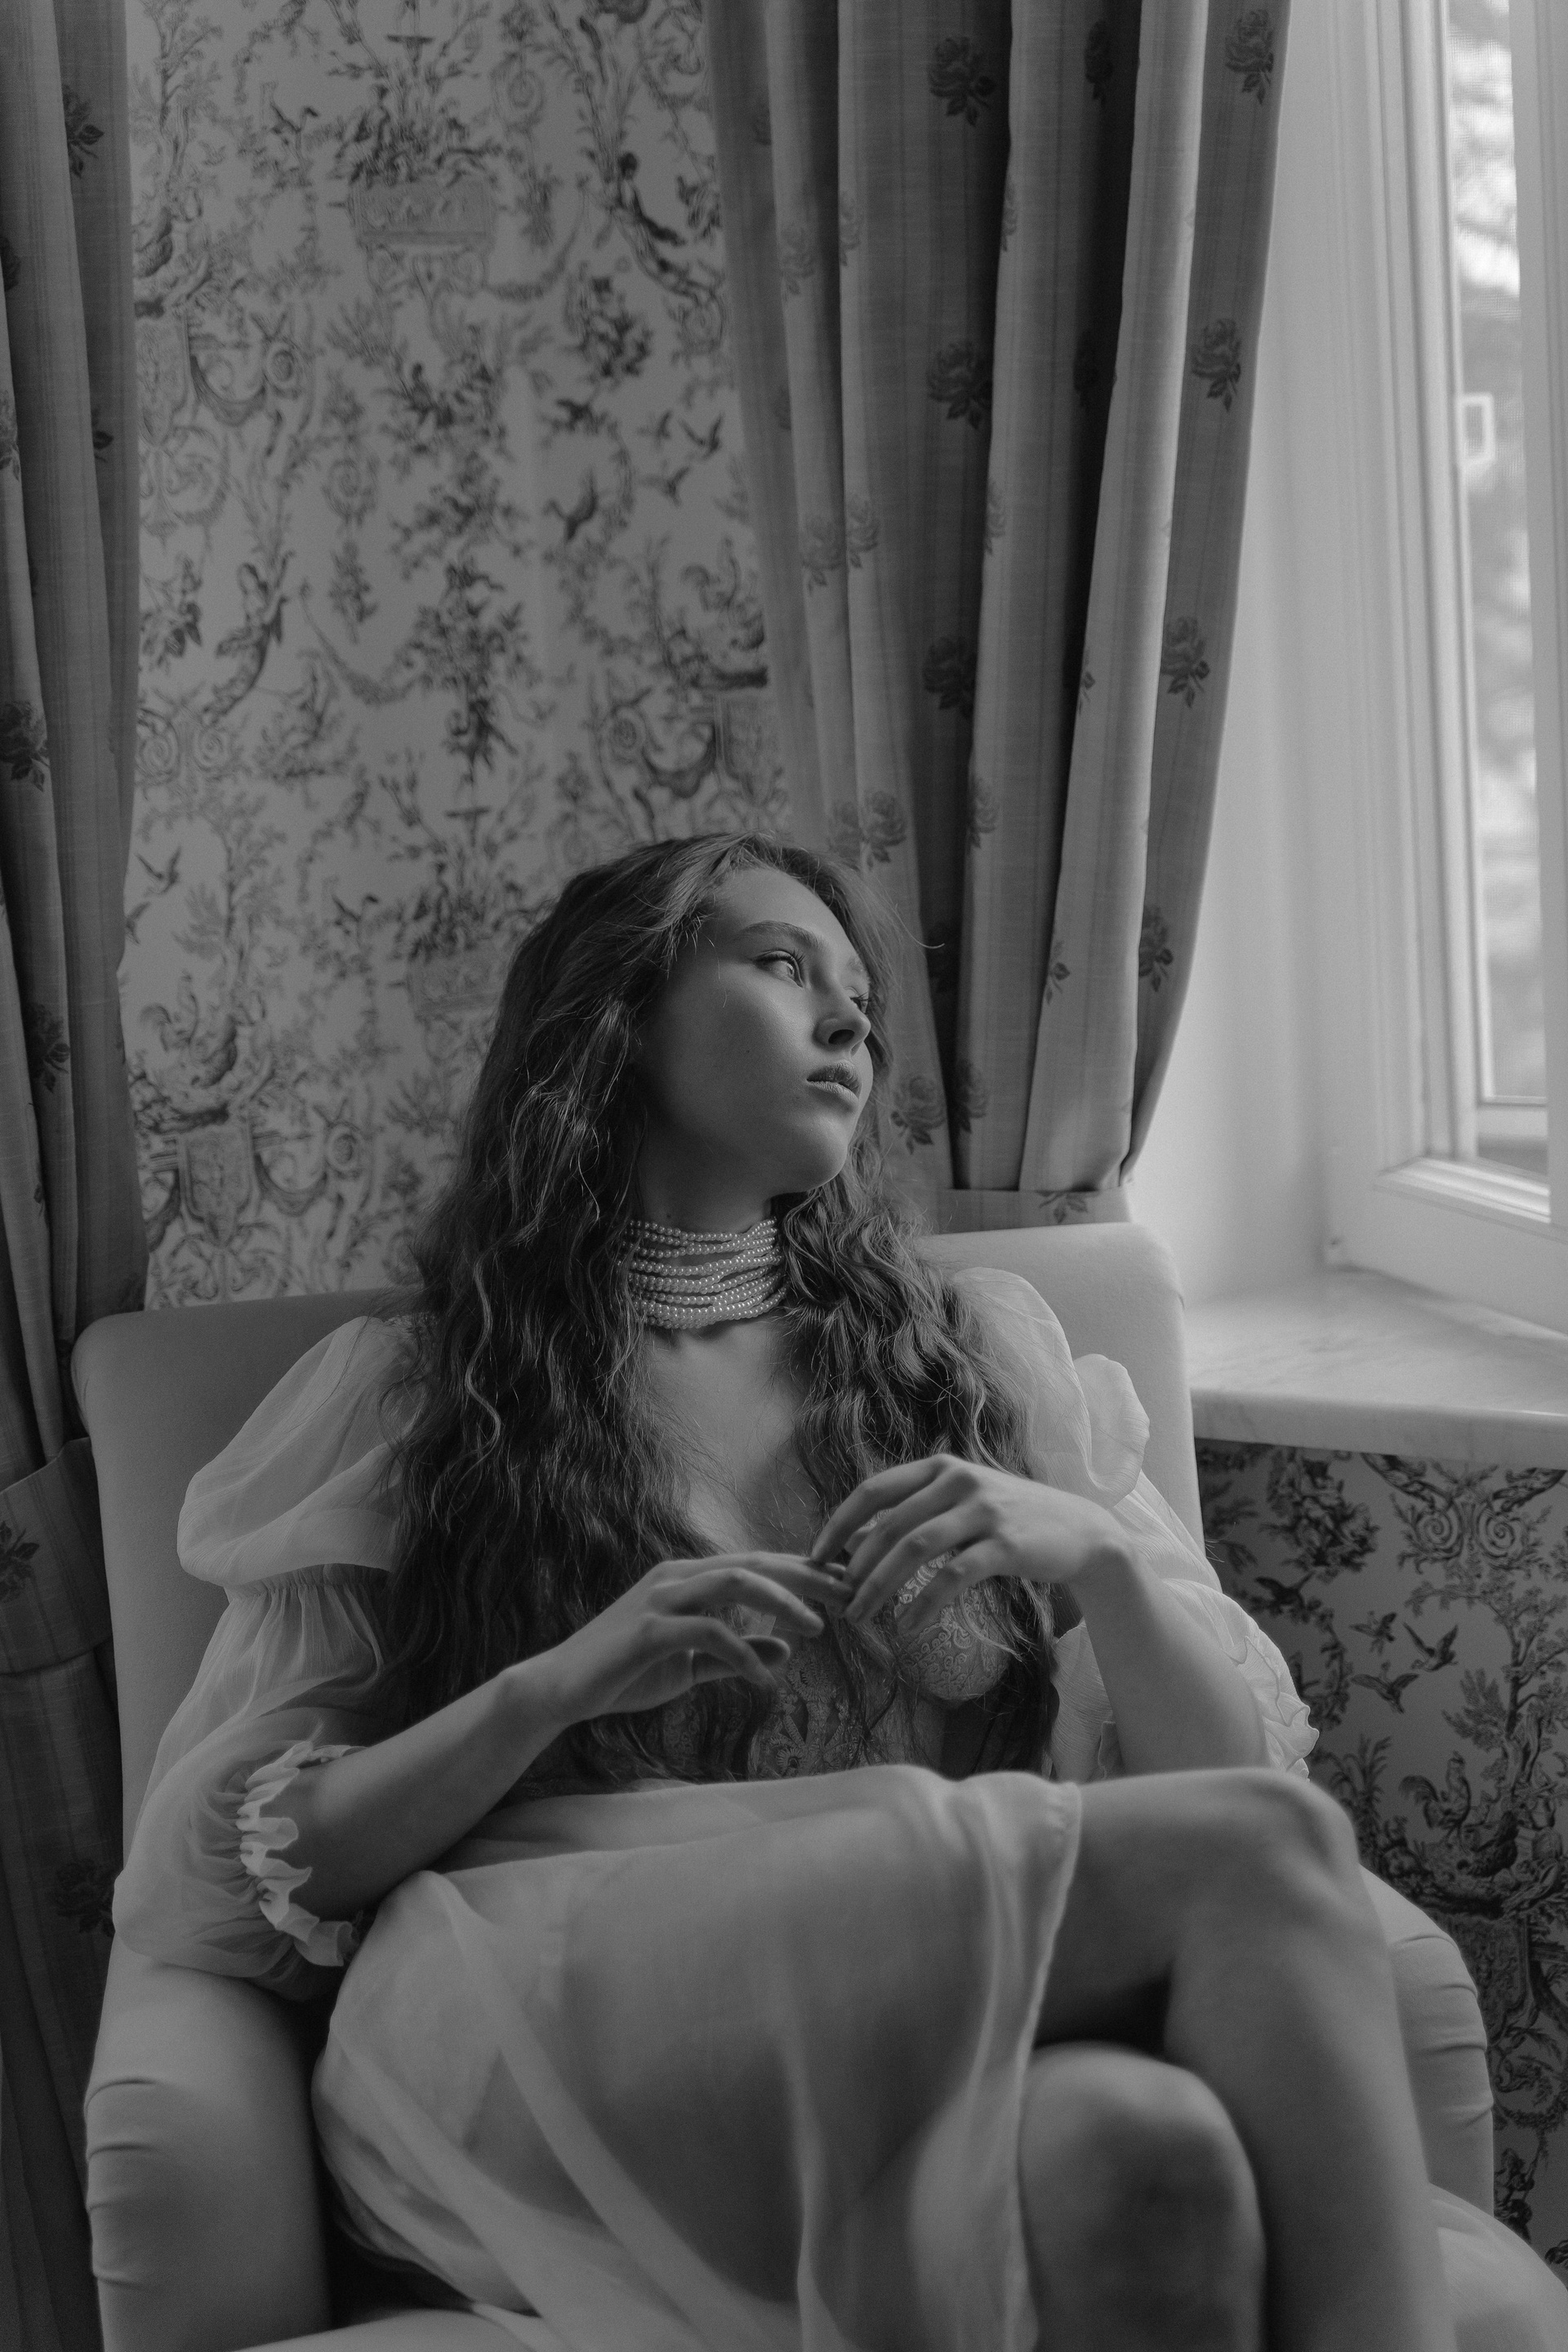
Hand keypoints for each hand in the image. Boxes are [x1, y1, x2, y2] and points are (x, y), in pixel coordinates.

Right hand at [536, 1552, 848, 1724]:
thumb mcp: (690, 1665)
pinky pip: (707, 1632)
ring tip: (816, 1629)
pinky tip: (764, 1680)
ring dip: (781, 1601)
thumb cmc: (624, 1673)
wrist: (561, 1689)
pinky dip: (742, 1654)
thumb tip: (786, 1651)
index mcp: (688, 1578)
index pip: (756, 1563)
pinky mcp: (648, 1630)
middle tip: (850, 1591)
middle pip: (754, 1562)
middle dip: (807, 1576)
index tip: (845, 1582)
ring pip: (735, 1582)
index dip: (803, 1571)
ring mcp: (660, 1599)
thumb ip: (734, 1655)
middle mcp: (676, 1576)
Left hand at [809, 1455, 1131, 1637]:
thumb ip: (915, 1515)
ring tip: (861, 1618)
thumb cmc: (1012, 1520)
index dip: (839, 1522)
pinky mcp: (1005, 1544)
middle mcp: (959, 1480)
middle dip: (857, 1566)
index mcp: (941, 1466)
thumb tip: (856, 1545)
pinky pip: (952, 1577)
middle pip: (890, 1524)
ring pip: (914, 1548)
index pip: (874, 1489)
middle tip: (839, 1601)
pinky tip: (908, 1628)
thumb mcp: (962, 1504)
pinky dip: (924, 1604)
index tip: (814, 1555)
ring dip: (880, 1586)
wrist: (1082, 1532)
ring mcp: (983, 1510)